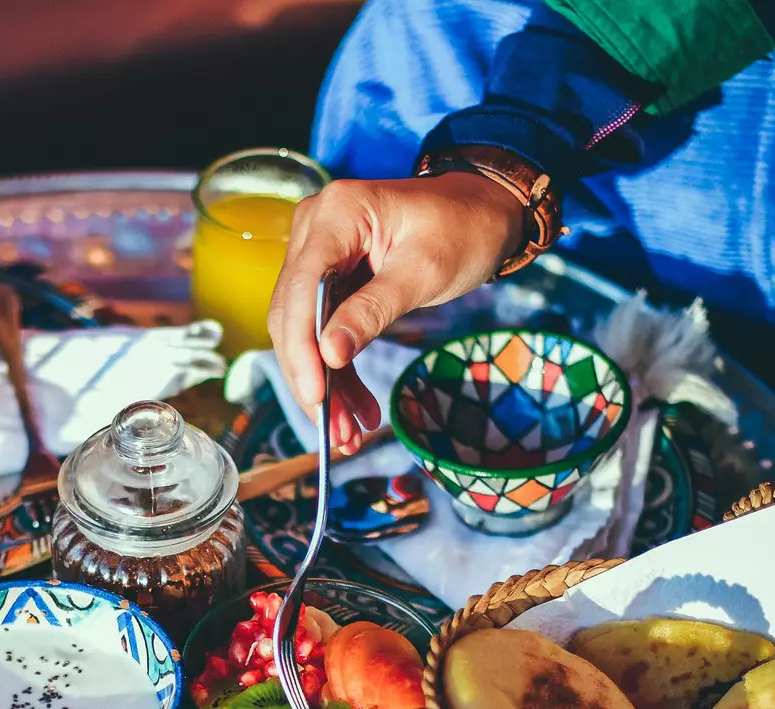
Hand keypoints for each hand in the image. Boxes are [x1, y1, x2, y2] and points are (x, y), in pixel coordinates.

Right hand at [268, 173, 527, 452]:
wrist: (481, 211)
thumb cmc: (462, 230)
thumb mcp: (423, 272)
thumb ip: (373, 311)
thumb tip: (330, 354)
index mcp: (338, 213)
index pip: (302, 288)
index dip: (302, 348)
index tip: (315, 396)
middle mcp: (315, 228)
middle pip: (292, 314)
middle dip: (312, 377)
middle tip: (335, 430)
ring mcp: (318, 251)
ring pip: (303, 329)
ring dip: (324, 383)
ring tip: (348, 431)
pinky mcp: (329, 275)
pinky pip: (322, 328)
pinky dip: (337, 369)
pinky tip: (355, 405)